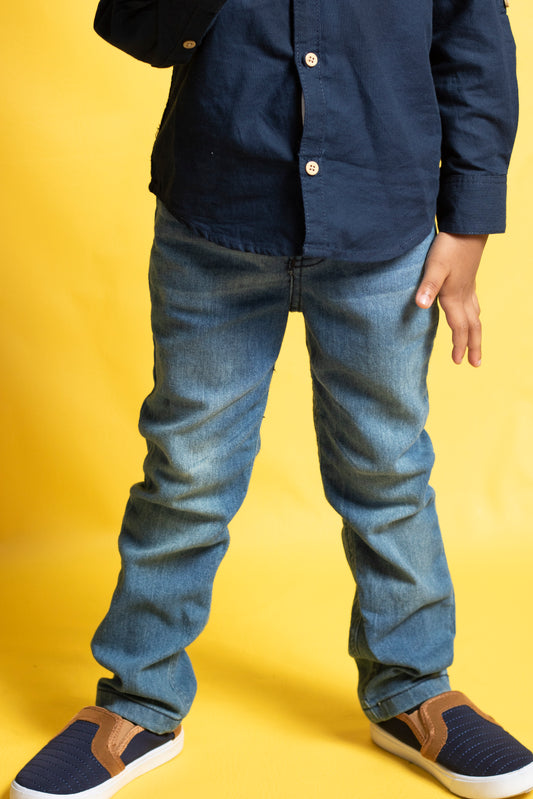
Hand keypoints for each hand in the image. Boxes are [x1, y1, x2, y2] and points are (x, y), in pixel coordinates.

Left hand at [416, 231, 487, 366]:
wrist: (467, 227)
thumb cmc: (450, 246)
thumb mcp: (435, 266)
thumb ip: (427, 286)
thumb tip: (420, 305)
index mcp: (455, 297)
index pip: (459, 327)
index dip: (459, 345)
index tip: (458, 361)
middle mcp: (465, 295)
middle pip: (473, 326)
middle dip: (474, 346)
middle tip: (476, 364)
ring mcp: (469, 287)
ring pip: (475, 315)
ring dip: (476, 332)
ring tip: (475, 343)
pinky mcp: (469, 279)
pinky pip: (474, 304)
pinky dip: (474, 315)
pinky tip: (471, 313)